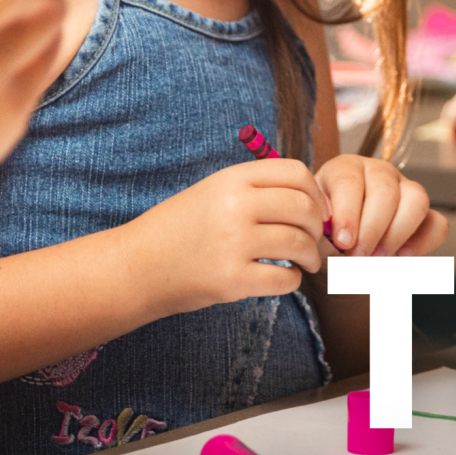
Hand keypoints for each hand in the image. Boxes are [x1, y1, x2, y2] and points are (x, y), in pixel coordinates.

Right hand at [127, 158, 328, 313]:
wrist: (138, 266)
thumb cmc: (181, 228)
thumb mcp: (215, 191)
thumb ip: (258, 190)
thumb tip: (313, 202)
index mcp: (233, 178)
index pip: (296, 173)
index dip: (316, 193)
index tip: (317, 211)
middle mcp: (235, 206)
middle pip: (303, 208)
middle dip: (317, 227)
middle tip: (316, 241)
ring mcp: (233, 243)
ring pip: (298, 244)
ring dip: (311, 256)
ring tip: (307, 262)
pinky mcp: (231, 280)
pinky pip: (284, 279)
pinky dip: (292, 281)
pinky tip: (284, 278)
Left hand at [316, 153, 447, 257]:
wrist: (336, 256)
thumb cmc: (322, 237)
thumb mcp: (314, 230)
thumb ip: (322, 233)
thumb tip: (338, 239)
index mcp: (345, 169)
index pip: (350, 181)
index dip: (348, 212)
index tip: (342, 242)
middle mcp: (378, 172)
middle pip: (385, 190)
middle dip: (372, 228)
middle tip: (357, 256)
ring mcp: (405, 190)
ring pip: (416, 199)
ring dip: (397, 233)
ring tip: (377, 258)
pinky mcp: (425, 215)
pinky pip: (437, 223)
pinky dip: (423, 242)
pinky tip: (402, 257)